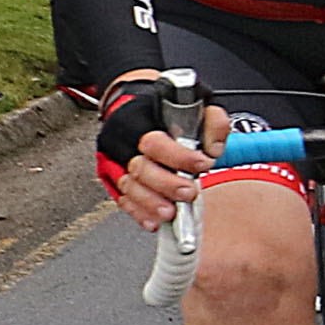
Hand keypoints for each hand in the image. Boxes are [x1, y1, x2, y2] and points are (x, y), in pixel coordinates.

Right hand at [93, 72, 213, 229]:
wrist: (133, 106)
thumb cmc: (165, 109)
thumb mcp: (194, 103)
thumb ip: (211, 122)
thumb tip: (214, 149)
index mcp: (139, 121)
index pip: (155, 142)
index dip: (179, 156)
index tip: (201, 164)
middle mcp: (122, 142)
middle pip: (140, 168)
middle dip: (166, 185)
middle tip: (188, 193)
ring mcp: (114, 161)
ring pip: (128, 187)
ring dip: (150, 203)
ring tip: (170, 212)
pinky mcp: (111, 178)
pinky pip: (121, 199)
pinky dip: (138, 212)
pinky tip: (153, 221)